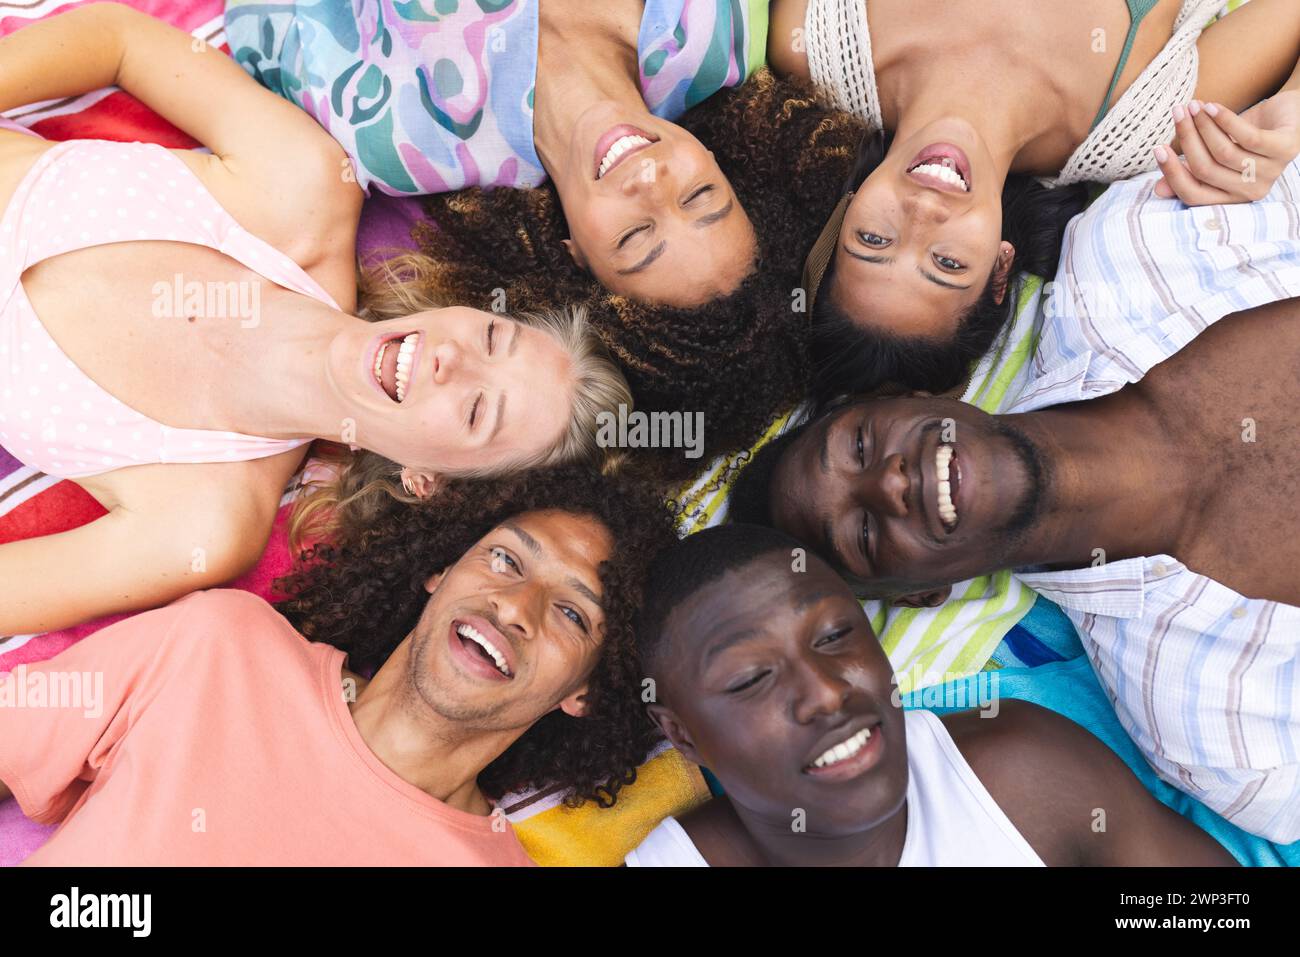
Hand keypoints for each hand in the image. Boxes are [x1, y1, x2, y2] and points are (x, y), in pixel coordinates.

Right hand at [1152, 91, 1299, 204]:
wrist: (1292, 114)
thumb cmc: (1249, 136)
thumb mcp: (1216, 155)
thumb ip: (1191, 171)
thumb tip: (1159, 189)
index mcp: (1232, 198)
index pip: (1193, 195)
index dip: (1172, 173)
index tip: (1157, 149)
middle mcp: (1251, 192)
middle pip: (1205, 170)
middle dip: (1186, 139)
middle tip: (1177, 113)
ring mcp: (1270, 172)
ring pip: (1224, 152)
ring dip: (1204, 125)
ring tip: (1193, 105)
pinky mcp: (1285, 149)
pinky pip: (1246, 137)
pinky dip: (1225, 120)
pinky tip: (1211, 106)